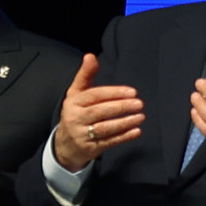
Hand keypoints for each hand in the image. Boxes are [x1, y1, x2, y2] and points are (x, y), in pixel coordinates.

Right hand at [50, 52, 144, 172]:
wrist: (65, 144)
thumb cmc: (76, 113)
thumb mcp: (77, 94)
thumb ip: (86, 75)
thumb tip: (90, 56)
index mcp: (72, 102)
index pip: (94, 95)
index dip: (114, 93)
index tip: (133, 92)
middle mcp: (75, 118)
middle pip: (99, 111)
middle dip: (121, 107)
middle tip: (140, 104)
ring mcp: (81, 135)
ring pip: (104, 128)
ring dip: (124, 123)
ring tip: (141, 117)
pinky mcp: (90, 148)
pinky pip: (108, 142)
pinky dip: (123, 137)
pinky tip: (136, 131)